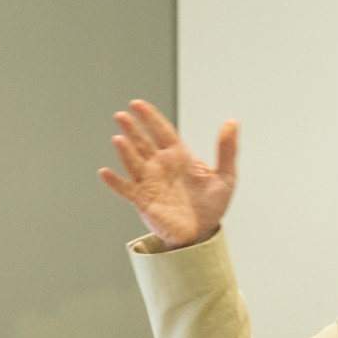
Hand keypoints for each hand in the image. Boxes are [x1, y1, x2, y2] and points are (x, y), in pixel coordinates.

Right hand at [99, 99, 237, 248]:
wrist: (202, 233)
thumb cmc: (212, 205)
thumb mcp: (226, 176)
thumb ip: (227, 149)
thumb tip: (232, 122)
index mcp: (178, 156)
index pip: (162, 131)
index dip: (150, 117)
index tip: (137, 104)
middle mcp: (160, 166)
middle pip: (143, 142)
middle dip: (133, 129)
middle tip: (122, 116)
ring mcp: (150, 182)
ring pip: (133, 162)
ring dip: (125, 151)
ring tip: (119, 139)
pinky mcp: (143, 201)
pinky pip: (126, 189)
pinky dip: (115, 182)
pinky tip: (105, 172)